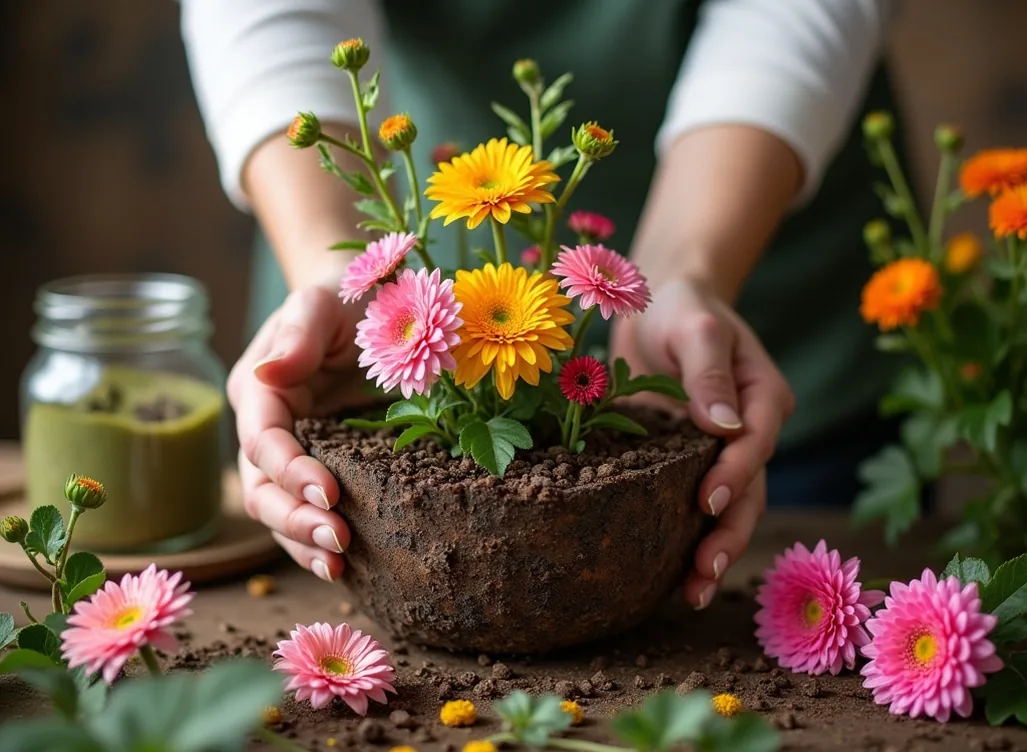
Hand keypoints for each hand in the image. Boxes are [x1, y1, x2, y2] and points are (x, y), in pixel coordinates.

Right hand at [228, 284, 373, 580]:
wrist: (371, 305)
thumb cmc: (345, 296)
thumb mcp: (321, 304)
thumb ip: (298, 335)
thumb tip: (268, 374)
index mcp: (258, 390)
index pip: (262, 440)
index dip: (290, 470)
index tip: (330, 493)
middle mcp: (267, 428)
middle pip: (263, 487)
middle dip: (295, 519)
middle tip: (340, 541)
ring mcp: (293, 452)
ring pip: (281, 511)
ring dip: (304, 543)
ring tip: (338, 568)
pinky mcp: (324, 467)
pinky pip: (311, 511)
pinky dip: (320, 541)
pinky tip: (347, 569)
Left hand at [609, 277, 794, 607]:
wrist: (657, 305)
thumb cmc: (681, 307)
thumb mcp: (696, 326)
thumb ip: (709, 372)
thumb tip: (722, 427)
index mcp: (762, 398)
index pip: (756, 443)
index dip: (736, 474)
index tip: (708, 501)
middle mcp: (748, 432)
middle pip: (749, 490)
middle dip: (728, 534)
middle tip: (704, 574)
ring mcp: (716, 452)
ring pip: (725, 508)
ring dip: (711, 549)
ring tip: (690, 592)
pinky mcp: (683, 462)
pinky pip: (686, 502)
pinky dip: (681, 537)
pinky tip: (664, 574)